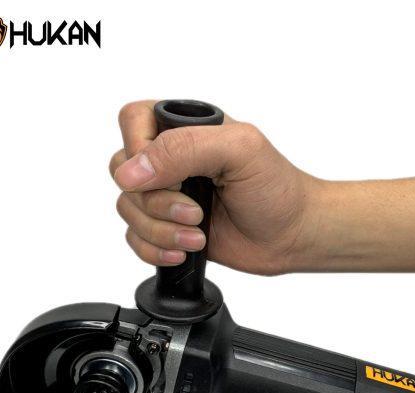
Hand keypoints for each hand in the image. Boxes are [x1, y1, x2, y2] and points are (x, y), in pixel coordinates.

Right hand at [109, 100, 322, 274]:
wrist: (292, 235)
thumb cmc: (277, 189)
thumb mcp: (239, 151)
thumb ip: (184, 148)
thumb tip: (131, 171)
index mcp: (187, 128)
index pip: (133, 120)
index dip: (136, 149)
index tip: (164, 176)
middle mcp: (172, 160)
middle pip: (122, 170)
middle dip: (155, 201)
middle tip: (195, 213)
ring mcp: (168, 195)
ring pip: (128, 209)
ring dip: (160, 230)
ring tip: (198, 235)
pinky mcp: (169, 228)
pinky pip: (136, 238)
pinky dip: (154, 249)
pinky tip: (185, 250)